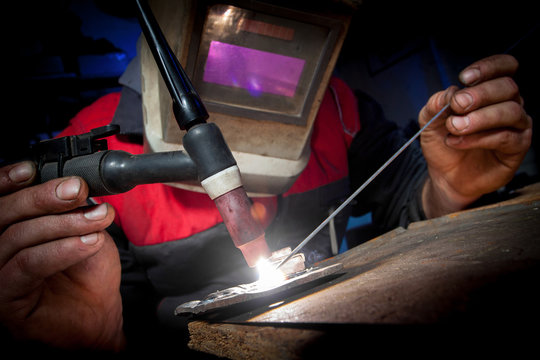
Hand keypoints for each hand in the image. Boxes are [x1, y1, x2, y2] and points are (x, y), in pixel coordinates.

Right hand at [0, 162, 124, 349]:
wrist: (100, 313)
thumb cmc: (87, 273)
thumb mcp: (82, 229)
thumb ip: (69, 208)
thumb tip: (70, 184)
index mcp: (9, 230)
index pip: (0, 201)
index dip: (7, 181)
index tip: (32, 170)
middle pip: (4, 214)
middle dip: (43, 197)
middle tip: (77, 190)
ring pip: (18, 237)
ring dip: (63, 224)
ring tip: (98, 219)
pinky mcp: (6, 299)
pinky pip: (28, 264)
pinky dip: (61, 249)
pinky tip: (90, 242)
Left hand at [419, 54, 532, 217]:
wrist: (445, 176)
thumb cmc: (443, 143)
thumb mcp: (430, 120)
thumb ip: (437, 103)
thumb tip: (451, 91)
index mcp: (491, 91)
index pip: (504, 67)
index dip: (488, 67)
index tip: (465, 78)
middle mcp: (508, 104)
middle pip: (507, 87)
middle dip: (479, 94)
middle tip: (457, 105)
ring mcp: (516, 126)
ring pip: (510, 111)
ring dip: (479, 118)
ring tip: (455, 127)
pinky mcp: (517, 148)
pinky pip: (506, 137)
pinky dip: (479, 138)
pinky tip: (458, 141)